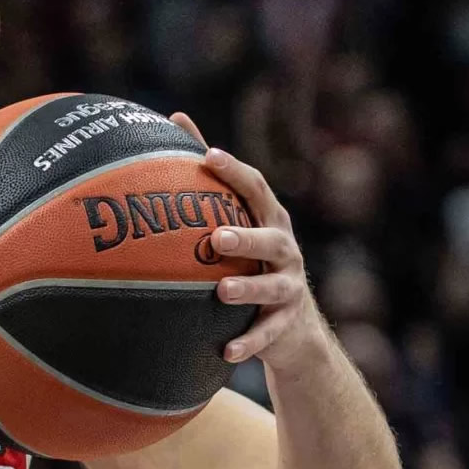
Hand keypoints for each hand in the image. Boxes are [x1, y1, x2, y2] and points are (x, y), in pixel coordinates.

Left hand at [170, 113, 329, 371]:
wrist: (293, 327)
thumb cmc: (250, 258)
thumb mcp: (236, 217)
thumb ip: (209, 173)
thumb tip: (174, 117)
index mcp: (269, 220)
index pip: (257, 189)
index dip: (235, 172)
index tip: (208, 157)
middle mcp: (285, 251)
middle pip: (272, 239)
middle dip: (247, 237)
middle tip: (216, 237)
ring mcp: (289, 289)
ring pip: (274, 288)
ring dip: (248, 289)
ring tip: (220, 290)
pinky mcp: (286, 325)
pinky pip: (268, 335)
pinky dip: (248, 343)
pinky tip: (225, 352)